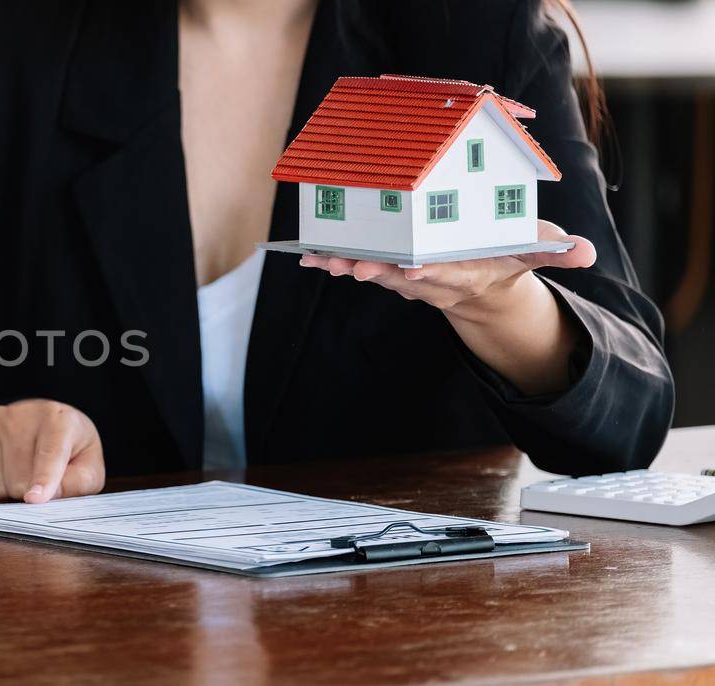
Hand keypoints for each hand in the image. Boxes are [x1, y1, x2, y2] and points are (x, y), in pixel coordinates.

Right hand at [0, 399, 103, 502]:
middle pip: (18, 480)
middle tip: (36, 479)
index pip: (49, 454)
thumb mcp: (87, 466)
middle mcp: (20, 414)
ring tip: (19, 470)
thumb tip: (47, 496)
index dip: (43, 479)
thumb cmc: (67, 448)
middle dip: (27, 493)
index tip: (34, 498)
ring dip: (7, 491)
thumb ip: (77, 483)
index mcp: (58, 420)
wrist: (39, 422)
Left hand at [299, 220, 596, 393]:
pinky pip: (356, 264)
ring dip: (344, 266)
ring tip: (319, 261)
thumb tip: (586, 252)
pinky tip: (304, 255)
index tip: (412, 266)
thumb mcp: (534, 252)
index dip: (428, 271)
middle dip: (375, 272)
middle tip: (351, 267)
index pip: (444, 273)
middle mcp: (429, 276)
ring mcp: (404, 275)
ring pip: (372, 271)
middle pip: (398, 276)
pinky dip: (331, 260)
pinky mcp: (386, 268)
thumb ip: (556, 252)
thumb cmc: (506, 258)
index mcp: (463, 271)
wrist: (480, 284)